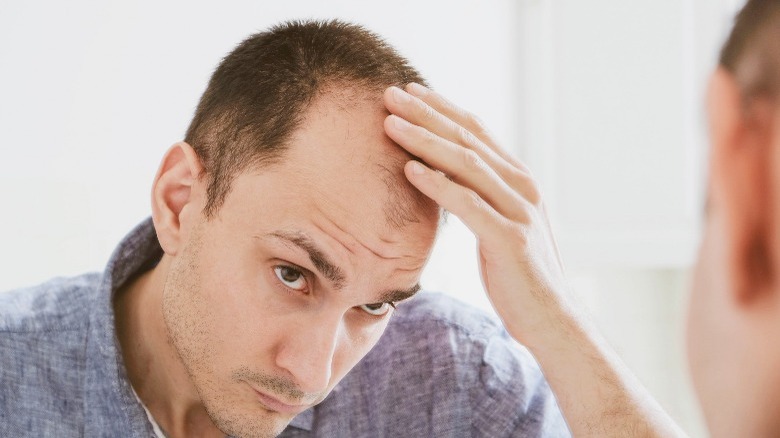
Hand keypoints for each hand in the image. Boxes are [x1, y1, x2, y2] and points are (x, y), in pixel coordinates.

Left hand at [383, 84, 686, 437]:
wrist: (551, 318)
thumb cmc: (518, 273)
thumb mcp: (501, 223)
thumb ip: (482, 195)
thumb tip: (447, 175)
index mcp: (519, 179)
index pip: (477, 131)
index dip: (442, 108)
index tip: (410, 91)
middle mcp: (522, 186)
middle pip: (468, 138)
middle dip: (426, 113)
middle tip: (390, 94)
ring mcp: (519, 211)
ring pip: (466, 164)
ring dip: (424, 140)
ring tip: (390, 124)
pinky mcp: (510, 239)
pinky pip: (468, 205)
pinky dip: (438, 184)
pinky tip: (410, 170)